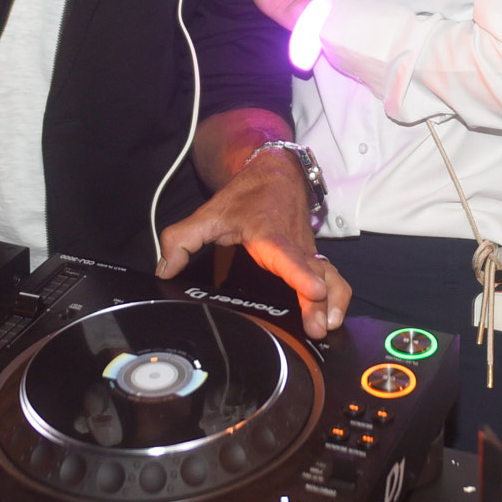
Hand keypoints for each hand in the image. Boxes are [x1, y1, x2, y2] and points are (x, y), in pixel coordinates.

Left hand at [157, 149, 352, 339]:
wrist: (276, 173)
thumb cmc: (244, 197)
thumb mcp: (208, 213)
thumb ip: (181, 238)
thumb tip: (165, 269)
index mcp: (271, 236)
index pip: (288, 257)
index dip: (301, 276)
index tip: (315, 291)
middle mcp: (296, 247)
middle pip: (317, 274)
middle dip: (322, 302)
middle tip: (319, 328)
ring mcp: (309, 254)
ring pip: (332, 277)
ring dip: (335, 301)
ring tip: (329, 326)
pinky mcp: (314, 260)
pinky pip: (332, 279)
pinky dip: (336, 299)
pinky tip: (330, 320)